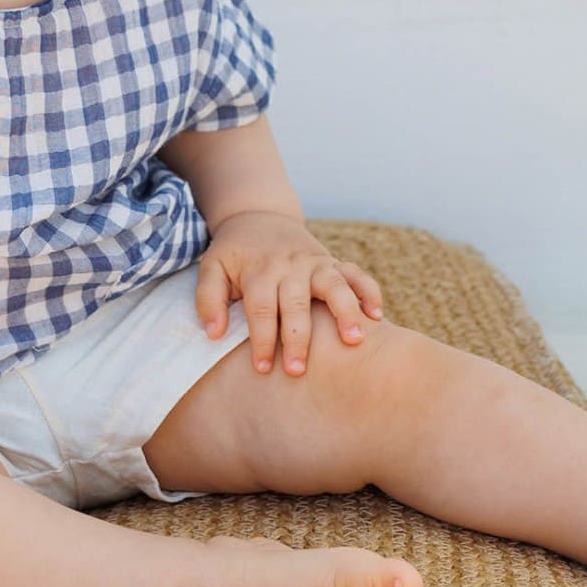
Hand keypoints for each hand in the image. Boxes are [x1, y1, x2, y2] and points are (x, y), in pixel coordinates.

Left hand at [197, 211, 383, 376]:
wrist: (258, 217)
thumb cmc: (234, 253)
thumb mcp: (211, 267)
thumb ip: (208, 298)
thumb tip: (214, 332)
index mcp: (259, 271)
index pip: (261, 309)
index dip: (262, 340)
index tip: (263, 368)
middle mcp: (290, 266)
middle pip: (296, 304)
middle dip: (298, 338)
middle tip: (298, 370)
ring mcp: (315, 263)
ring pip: (334, 285)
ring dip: (345, 311)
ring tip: (354, 340)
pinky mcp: (333, 262)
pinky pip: (356, 274)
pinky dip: (370, 291)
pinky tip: (377, 316)